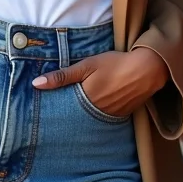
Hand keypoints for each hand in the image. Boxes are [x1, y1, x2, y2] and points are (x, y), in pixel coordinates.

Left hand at [31, 47, 169, 118]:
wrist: (146, 70)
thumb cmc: (114, 64)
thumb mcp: (86, 65)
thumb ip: (62, 76)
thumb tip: (36, 84)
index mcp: (86, 100)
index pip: (64, 109)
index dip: (55, 107)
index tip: (44, 106)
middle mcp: (96, 113)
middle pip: (76, 115)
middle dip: (67, 112)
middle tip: (56, 109)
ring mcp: (110, 116)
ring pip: (90, 117)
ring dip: (82, 113)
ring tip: (73, 107)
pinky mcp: (121, 115)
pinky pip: (103, 117)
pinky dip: (97, 112)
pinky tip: (94, 105)